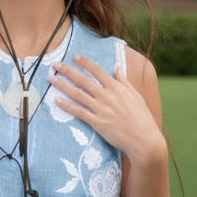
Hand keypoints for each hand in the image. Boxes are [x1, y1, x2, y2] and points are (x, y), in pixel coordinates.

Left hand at [50, 55, 165, 159]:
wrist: (144, 139)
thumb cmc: (142, 118)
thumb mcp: (136, 96)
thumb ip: (124, 81)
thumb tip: (117, 68)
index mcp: (117, 88)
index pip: (98, 71)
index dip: (85, 63)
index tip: (75, 56)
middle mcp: (107, 96)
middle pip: (84, 80)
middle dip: (68, 71)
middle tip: (55, 64)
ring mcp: (101, 109)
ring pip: (78, 94)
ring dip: (63, 85)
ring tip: (52, 79)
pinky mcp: (97, 123)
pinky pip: (79, 112)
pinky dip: (67, 106)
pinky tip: (57, 100)